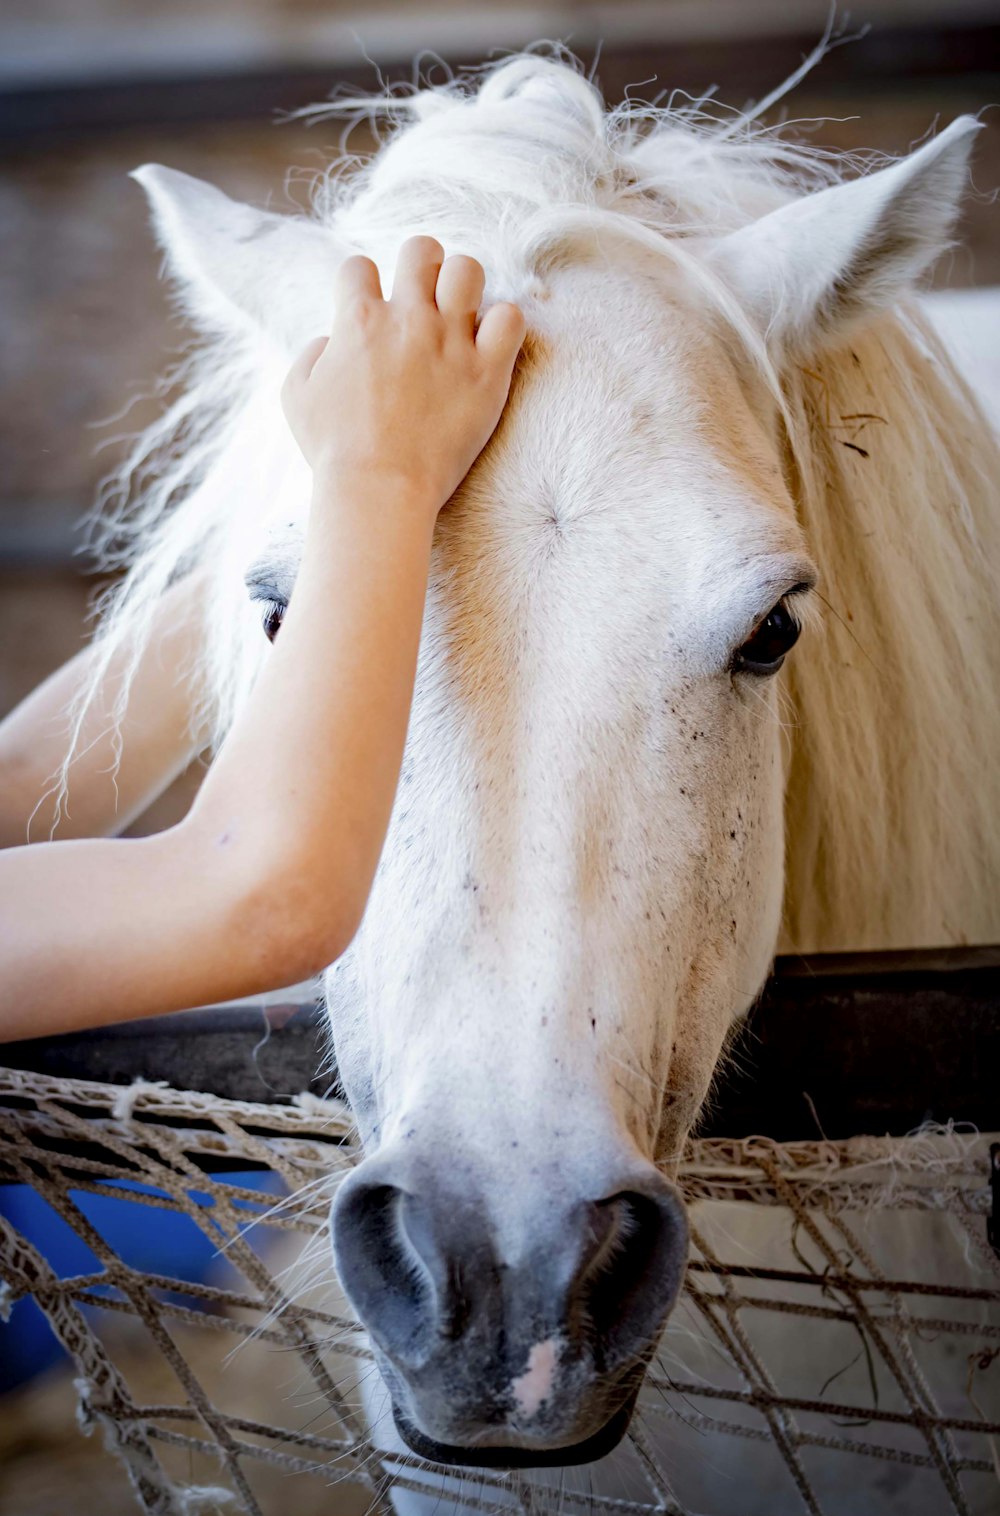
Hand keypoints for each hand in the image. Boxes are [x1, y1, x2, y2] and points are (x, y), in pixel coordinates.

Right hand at [281, 237, 525, 515]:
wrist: (379, 489)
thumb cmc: (334, 452)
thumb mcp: (296, 397)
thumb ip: (311, 355)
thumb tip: (330, 340)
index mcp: (357, 320)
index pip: (359, 266)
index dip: (362, 286)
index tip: (370, 315)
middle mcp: (406, 319)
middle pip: (421, 250)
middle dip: (421, 269)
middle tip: (424, 305)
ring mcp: (450, 342)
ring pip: (468, 270)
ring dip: (464, 288)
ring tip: (460, 320)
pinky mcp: (486, 371)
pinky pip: (511, 318)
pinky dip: (503, 326)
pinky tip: (490, 348)